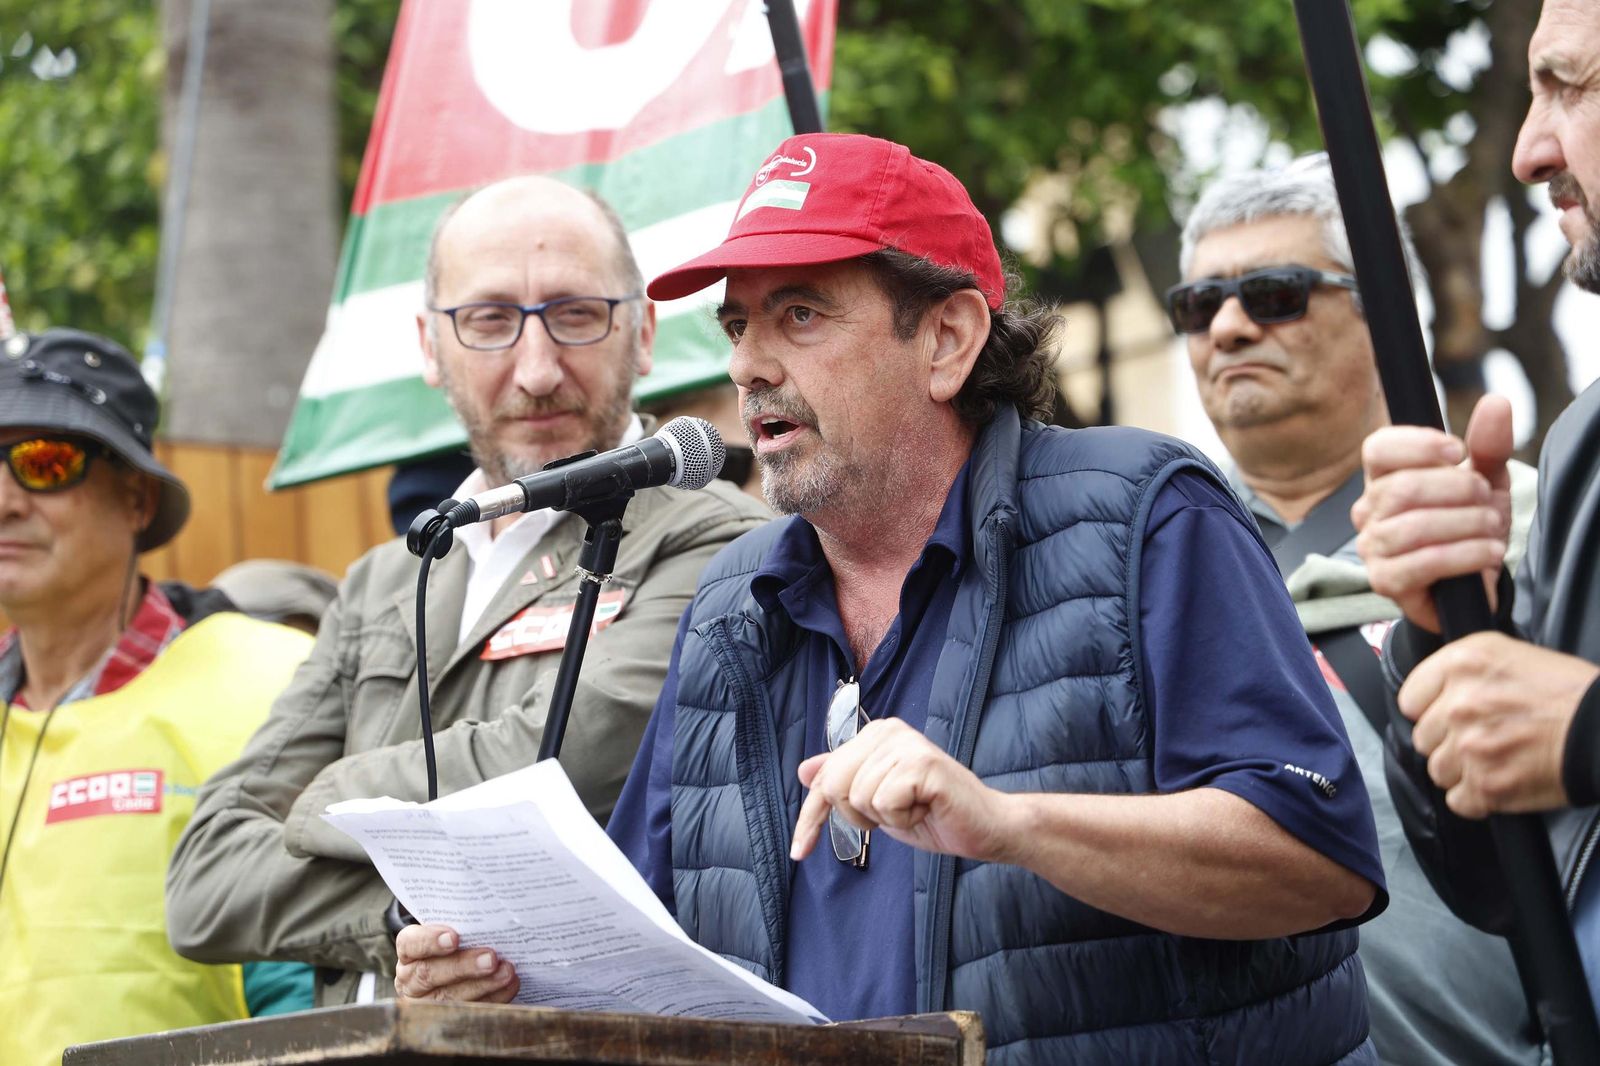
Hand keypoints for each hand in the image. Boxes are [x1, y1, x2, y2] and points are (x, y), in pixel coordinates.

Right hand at [394, 923, 518, 1002]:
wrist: (451, 967)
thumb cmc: (453, 944)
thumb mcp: (449, 931)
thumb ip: (462, 925)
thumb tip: (489, 915)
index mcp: (409, 952)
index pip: (410, 944)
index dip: (429, 941)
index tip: (454, 938)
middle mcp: (411, 980)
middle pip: (430, 974)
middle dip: (463, 966)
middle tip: (491, 958)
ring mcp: (425, 1003)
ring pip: (448, 997)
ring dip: (482, 985)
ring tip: (506, 973)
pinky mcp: (445, 1019)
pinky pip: (468, 1012)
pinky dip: (493, 998)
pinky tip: (509, 986)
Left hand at [791, 717, 1017, 862]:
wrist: (985, 828)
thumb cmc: (932, 814)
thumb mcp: (877, 801)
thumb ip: (844, 781)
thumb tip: (804, 770)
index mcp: (876, 734)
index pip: (824, 778)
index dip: (809, 818)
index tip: (799, 850)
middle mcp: (889, 730)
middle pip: (834, 786)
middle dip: (859, 816)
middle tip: (895, 815)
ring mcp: (907, 744)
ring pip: (859, 797)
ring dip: (885, 819)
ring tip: (915, 809)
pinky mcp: (922, 764)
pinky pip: (884, 803)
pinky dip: (902, 820)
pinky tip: (925, 810)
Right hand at [1352, 395, 1513, 632]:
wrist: (1471, 585)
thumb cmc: (1468, 528)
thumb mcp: (1485, 482)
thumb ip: (1488, 445)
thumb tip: (1496, 402)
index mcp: (1383, 478)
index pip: (1378, 448)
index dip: (1418, 445)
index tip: (1458, 452)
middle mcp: (1368, 511)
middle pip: (1403, 487)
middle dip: (1458, 490)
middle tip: (1485, 499)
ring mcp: (1371, 547)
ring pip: (1414, 525)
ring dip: (1468, 524)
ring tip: (1492, 528)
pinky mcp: (1386, 581)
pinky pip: (1423, 562)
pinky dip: (1466, 554)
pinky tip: (1489, 552)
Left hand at [1400, 631, 1597, 817]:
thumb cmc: (1570, 693)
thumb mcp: (1510, 655)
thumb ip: (1464, 671)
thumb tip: (1433, 692)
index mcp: (1463, 664)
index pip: (1410, 698)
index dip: (1429, 710)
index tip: (1445, 715)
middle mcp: (1461, 704)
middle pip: (1423, 737)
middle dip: (1448, 741)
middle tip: (1483, 738)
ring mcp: (1471, 747)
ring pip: (1438, 770)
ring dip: (1462, 771)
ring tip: (1496, 760)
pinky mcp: (1487, 785)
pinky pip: (1458, 800)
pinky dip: (1477, 798)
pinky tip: (1502, 780)